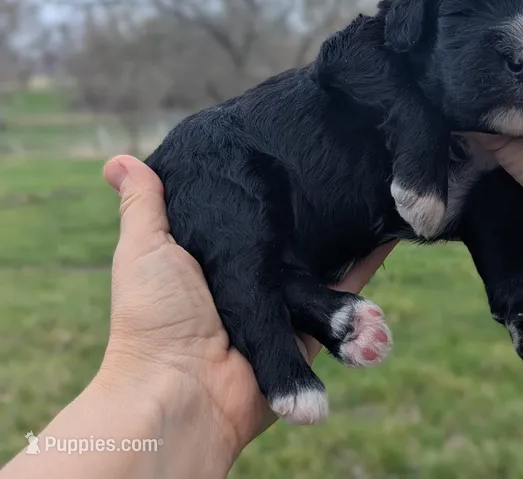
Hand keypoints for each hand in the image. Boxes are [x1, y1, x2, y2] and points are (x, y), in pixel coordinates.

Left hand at [99, 155, 394, 462]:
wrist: (178, 390)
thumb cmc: (153, 316)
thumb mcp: (143, 250)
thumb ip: (144, 206)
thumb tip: (118, 160)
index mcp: (215, 259)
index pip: (253, 216)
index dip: (273, 188)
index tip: (294, 150)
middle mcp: (251, 282)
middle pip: (293, 238)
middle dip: (318, 208)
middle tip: (340, 166)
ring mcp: (281, 307)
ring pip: (324, 264)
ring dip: (350, 233)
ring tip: (375, 188)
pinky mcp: (307, 332)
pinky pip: (344, 297)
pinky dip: (366, 267)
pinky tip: (387, 233)